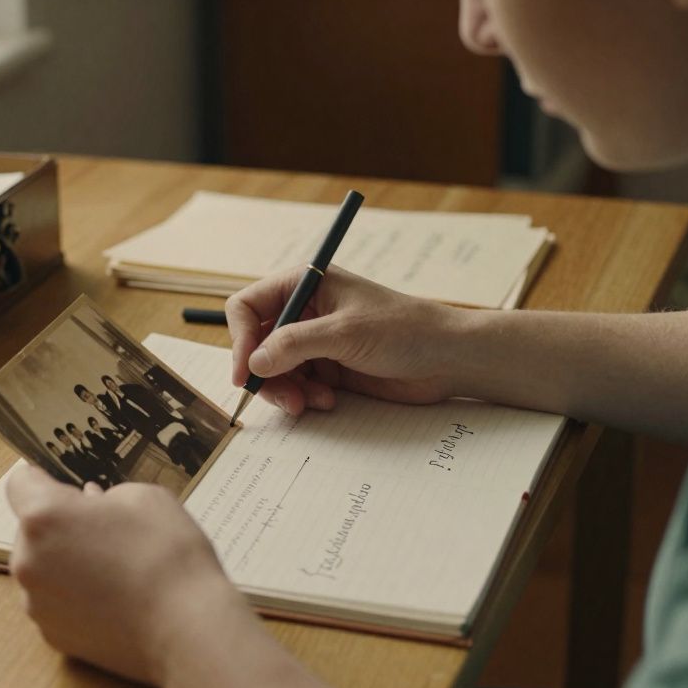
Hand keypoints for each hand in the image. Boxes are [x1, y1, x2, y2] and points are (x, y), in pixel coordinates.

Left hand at [4, 466, 258, 685]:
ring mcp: (37, 603)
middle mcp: (28, 560)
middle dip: (61, 525)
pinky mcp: (53, 635)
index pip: (20, 482)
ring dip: (67, 563)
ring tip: (116, 570)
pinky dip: (77, 598)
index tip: (65, 485)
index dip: (43, 479)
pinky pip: (57, 604)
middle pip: (31, 530)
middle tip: (106, 530)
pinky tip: (115, 599)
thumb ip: (106, 496)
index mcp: (45, 516)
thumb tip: (92, 506)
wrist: (186, 629)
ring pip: (43, 569)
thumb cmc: (167, 556)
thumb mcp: (144, 498)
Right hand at [226, 265, 464, 413]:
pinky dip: (304, 397)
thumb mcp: (345, 333)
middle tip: (283, 398)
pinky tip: (328, 401)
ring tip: (309, 403)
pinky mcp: (329, 368)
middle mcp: (305, 311)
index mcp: (305, 284)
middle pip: (256, 344)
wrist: (447, 358)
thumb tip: (253, 363)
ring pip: (274, 370)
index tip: (245, 372)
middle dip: (265, 374)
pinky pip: (297, 385)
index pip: (248, 307)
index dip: (240, 339)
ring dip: (286, 390)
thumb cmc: (404, 330)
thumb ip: (294, 345)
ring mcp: (316, 341)